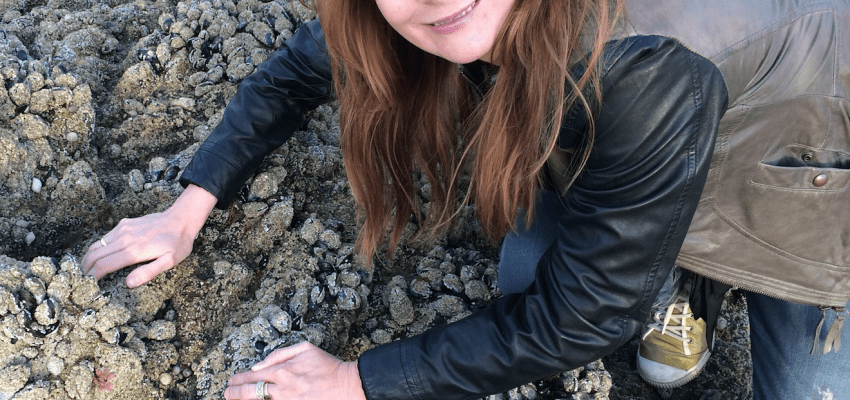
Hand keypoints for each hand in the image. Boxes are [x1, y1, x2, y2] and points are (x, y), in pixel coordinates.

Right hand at [81, 184, 216, 286]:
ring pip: (97, 244)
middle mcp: (124, 239)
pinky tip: (100, 255)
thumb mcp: (169, 262)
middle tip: (81, 279)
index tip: (89, 285)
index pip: (104, 265)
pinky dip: (98, 247)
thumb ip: (148, 272)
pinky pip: (105, 237)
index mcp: (133, 251)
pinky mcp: (124, 224)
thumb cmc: (177, 243)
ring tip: (86, 269)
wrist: (181, 219)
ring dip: (89, 257)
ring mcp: (123, 229)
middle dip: (86, 268)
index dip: (93, 277)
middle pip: (95, 255)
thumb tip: (128, 283)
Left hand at [224, 342, 365, 399]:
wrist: (347, 385)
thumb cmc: (328, 367)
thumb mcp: (305, 349)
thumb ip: (280, 354)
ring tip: (232, 399)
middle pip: (250, 392)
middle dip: (234, 393)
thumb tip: (259, 364)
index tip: (231, 382)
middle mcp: (282, 387)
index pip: (253, 376)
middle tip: (227, 393)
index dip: (238, 380)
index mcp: (283, 370)